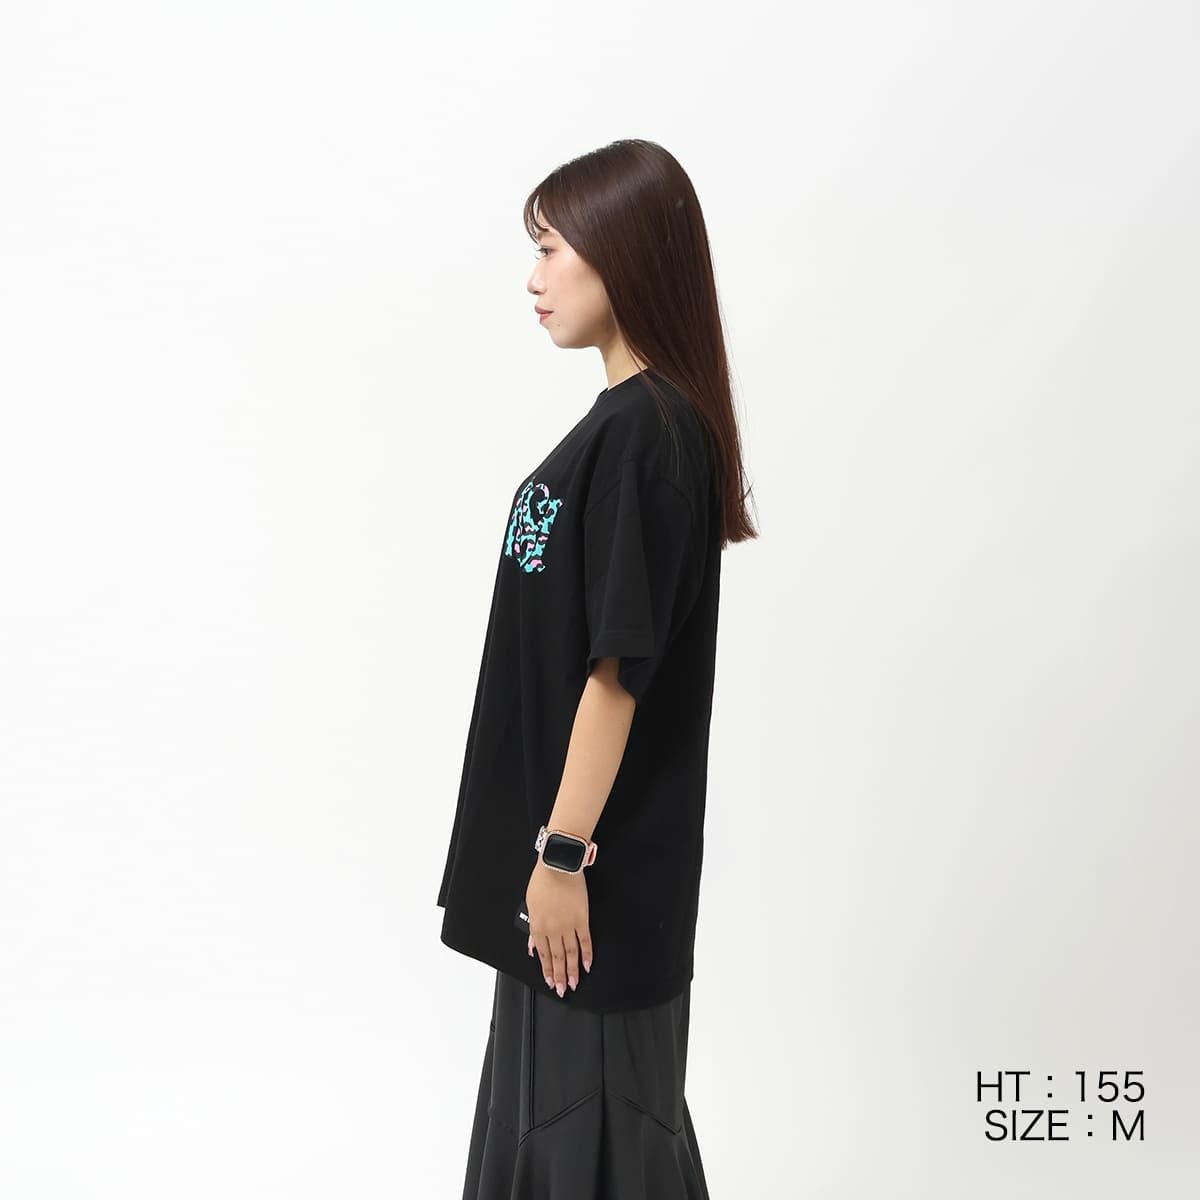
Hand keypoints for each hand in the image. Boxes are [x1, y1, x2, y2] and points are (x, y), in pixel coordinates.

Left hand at [525, 858, 592, 996]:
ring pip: (571, 954)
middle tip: (563, 989)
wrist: (558, 866)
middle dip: (560, 976)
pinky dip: (587, 955)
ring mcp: (568, 925)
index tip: (550, 981)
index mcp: (538, 926)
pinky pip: (585, 941)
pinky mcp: (582, 919)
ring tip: (575, 983)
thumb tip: (532, 947)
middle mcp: (553, 930)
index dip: (547, 970)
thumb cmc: (543, 881)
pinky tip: (588, 965)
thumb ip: (532, 929)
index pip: (543, 955)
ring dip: (573, 971)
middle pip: (557, 958)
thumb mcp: (531, 904)